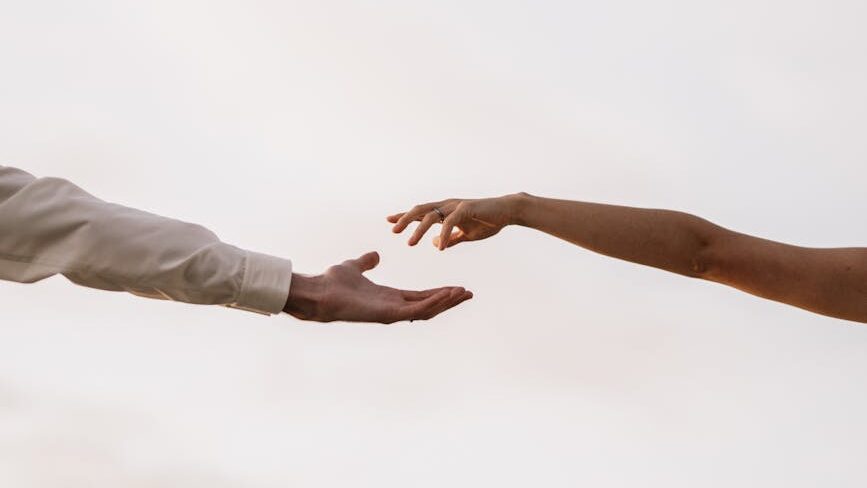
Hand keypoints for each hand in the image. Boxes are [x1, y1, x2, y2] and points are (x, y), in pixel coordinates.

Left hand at [283, 251, 471, 322]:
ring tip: (464, 293)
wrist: (319, 291)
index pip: (420, 296)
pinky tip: (447, 294)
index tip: (456, 287)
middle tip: (469, 293)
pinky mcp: (387, 314)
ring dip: (446, 302)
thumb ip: (366, 262)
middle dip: (449, 299)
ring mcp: (392, 313)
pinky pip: (416, 310)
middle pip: (429, 305)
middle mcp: (393, 307)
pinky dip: (433, 303)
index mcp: (389, 297)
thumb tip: (374, 256)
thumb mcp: (354, 266)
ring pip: (427, 310)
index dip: (439, 292)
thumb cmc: (333, 282)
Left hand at [388, 194, 523, 249]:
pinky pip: (450, 222)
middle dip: (404, 219)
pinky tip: (439, 247)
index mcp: (445, 211)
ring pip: (430, 216)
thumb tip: (433, 244)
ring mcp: (456, 206)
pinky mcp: (466, 209)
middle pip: (420, 210)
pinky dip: (443, 235)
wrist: (508, 212)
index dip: (404, 217)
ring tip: (410, 243)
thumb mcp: (465, 234)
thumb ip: (450, 239)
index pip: (420, 213)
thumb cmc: (487, 221)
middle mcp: (447, 205)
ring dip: (418, 230)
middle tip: (393, 231)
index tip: (389, 222)